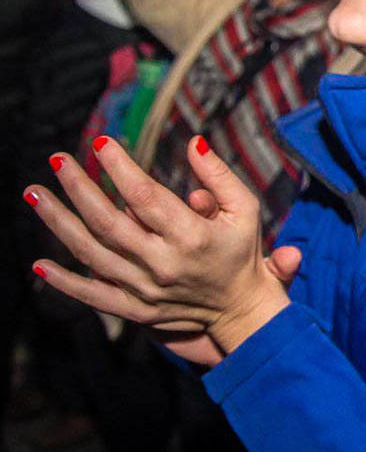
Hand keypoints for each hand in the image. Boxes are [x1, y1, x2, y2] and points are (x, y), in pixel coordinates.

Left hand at [27, 135, 289, 357]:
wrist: (242, 308)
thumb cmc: (242, 250)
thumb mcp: (245, 208)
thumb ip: (219, 176)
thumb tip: (193, 142)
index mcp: (192, 236)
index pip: (146, 195)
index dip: (120, 167)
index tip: (101, 142)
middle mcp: (164, 263)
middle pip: (109, 222)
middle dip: (78, 188)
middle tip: (57, 160)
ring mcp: (146, 290)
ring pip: (91, 254)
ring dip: (59, 222)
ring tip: (35, 193)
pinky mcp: (136, 309)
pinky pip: (92, 296)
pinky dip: (64, 282)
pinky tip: (40, 263)